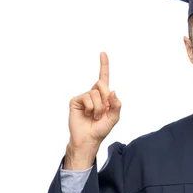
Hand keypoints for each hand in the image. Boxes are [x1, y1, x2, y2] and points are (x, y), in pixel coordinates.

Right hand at [64, 52, 121, 168]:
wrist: (89, 139)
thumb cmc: (101, 128)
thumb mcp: (114, 117)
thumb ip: (116, 104)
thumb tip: (113, 91)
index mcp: (104, 96)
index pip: (104, 78)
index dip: (104, 65)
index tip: (103, 53)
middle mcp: (93, 94)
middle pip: (102, 84)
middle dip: (105, 99)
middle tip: (102, 112)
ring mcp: (84, 97)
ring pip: (95, 94)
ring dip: (98, 108)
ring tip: (94, 116)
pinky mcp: (76, 101)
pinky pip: (87, 98)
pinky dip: (90, 108)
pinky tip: (87, 115)